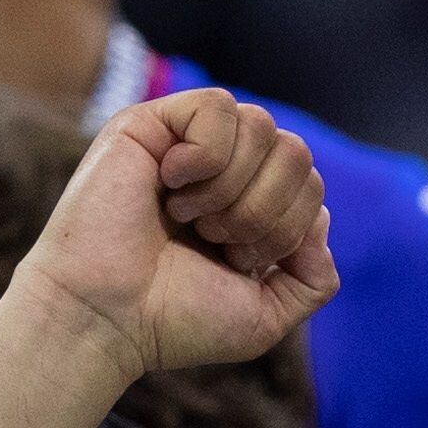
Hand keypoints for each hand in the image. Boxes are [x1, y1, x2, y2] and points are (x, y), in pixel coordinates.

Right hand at [6, 89, 336, 386]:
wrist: (106, 318)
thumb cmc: (172, 320)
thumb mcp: (265, 316)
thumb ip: (313, 278)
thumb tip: (321, 218)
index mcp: (250, 207)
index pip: (310, 185)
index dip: (289, 228)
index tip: (237, 262)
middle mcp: (223, 170)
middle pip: (296, 152)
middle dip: (265, 210)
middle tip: (213, 240)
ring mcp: (187, 142)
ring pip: (262, 126)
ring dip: (232, 189)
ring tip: (188, 218)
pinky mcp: (152, 123)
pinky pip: (219, 106)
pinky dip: (205, 156)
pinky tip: (169, 184)